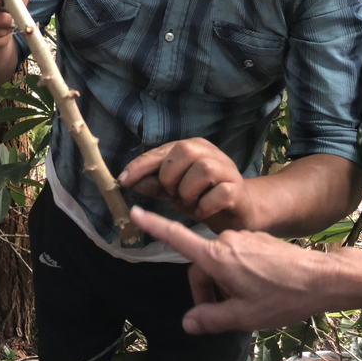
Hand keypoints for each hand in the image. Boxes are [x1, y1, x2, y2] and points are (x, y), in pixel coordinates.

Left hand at [118, 138, 256, 231]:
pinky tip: (201, 211)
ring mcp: (227, 170)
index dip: (142, 165)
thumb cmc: (203, 197)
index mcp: (193, 148)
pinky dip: (204, 205)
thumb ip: (154, 185)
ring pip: (204, 169)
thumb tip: (127, 181)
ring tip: (189, 203)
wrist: (238, 212)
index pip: (163, 151)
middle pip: (185, 151)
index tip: (123, 180)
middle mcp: (211, 153)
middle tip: (172, 193)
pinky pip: (219, 193)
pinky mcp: (237, 191)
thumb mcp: (174, 191)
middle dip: (170, 176)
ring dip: (188, 191)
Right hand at [129, 207, 325, 332]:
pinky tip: (259, 292)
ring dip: (224, 284)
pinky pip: (237, 258)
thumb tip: (187, 324)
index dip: (154, 225)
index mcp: (217, 256)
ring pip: (221, 262)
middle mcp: (226, 240)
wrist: (321, 279)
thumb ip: (211, 319)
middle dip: (207, 289)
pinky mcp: (258, 240)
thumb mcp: (243, 316)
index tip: (135, 211)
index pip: (177, 237)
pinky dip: (238, 276)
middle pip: (202, 264)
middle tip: (225, 315)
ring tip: (246, 306)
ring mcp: (243, 238)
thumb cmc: (280, 297)